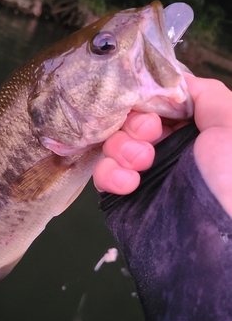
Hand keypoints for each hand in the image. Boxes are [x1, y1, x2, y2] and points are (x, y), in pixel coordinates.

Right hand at [93, 74, 231, 216]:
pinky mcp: (123, 195)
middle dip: (134, 123)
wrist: (218, 239)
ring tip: (141, 163)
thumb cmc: (231, 176)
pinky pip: (103, 174)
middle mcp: (165, 148)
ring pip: (113, 143)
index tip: (152, 107)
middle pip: (130, 119)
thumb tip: (172, 81)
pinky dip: (109, 174)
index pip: (156, 102)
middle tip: (148, 134)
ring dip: (121, 147)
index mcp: (191, 130)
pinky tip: (128, 183)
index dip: (148, 99)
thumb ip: (205, 93)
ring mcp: (143, 172)